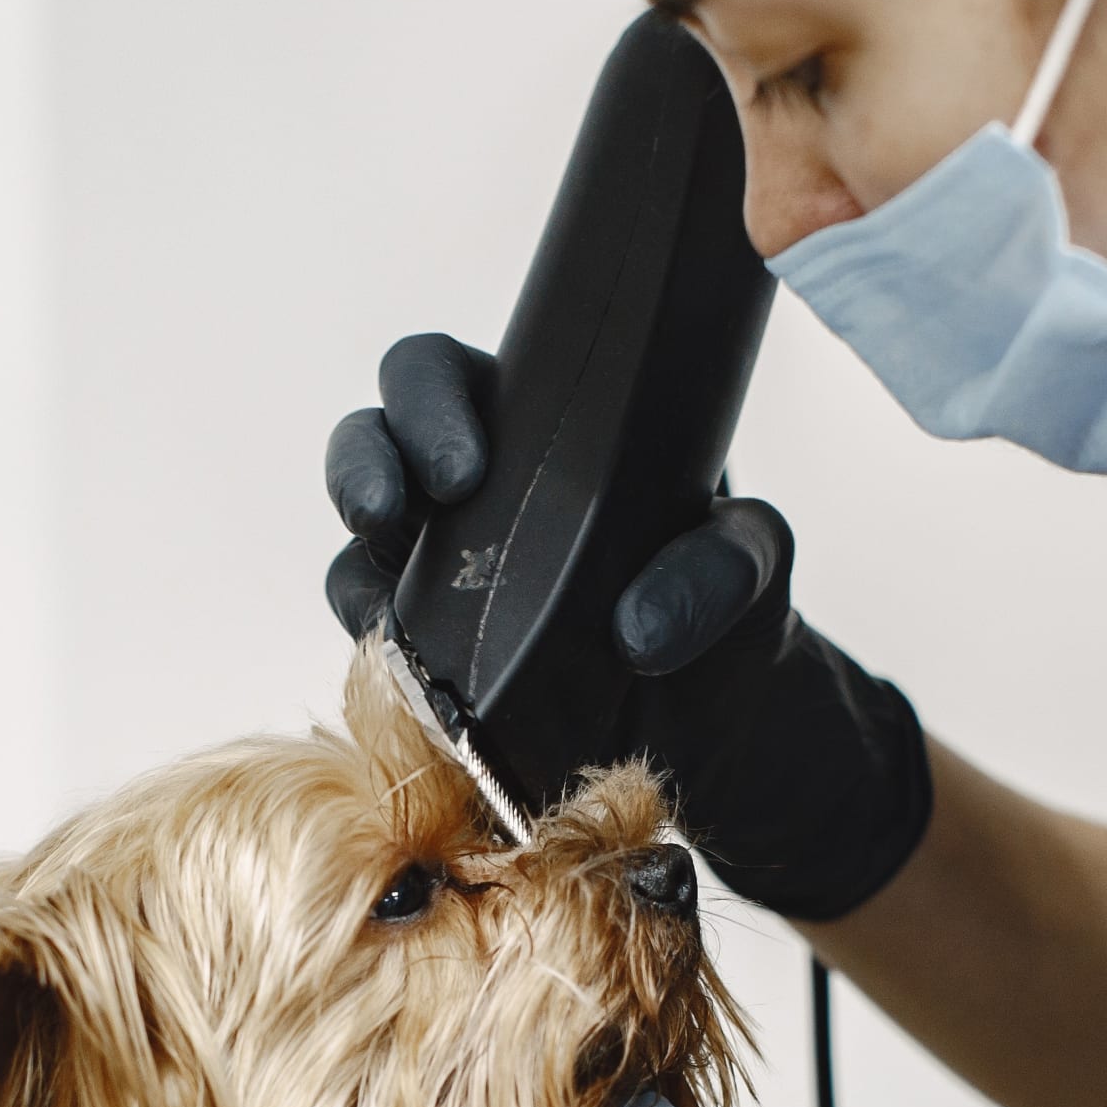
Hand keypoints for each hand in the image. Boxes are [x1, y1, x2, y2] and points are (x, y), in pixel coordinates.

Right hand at [325, 333, 934, 921]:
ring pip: (355, 554)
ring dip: (358, 578)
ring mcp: (431, 579)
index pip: (441, 377)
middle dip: (366, 469)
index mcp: (528, 425)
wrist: (716, 728)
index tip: (462, 465)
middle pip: (371, 443)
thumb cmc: (724, 613)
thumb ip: (724, 565)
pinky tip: (413, 682)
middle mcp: (462, 493)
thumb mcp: (750, 566)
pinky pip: (373, 654)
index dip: (428, 402)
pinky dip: (381, 665)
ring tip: (390, 613)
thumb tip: (640, 629)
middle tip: (402, 513)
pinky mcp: (421, 665)